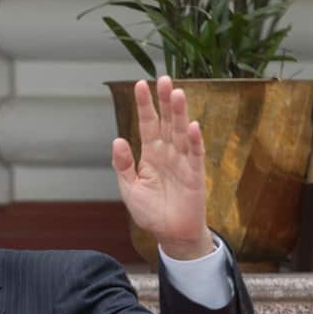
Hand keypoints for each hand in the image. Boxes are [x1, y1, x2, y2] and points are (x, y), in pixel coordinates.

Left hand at [112, 75, 213, 260]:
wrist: (171, 234)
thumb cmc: (151, 212)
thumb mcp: (130, 189)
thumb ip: (123, 166)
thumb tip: (117, 140)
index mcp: (151, 154)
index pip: (148, 125)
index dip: (144, 106)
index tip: (139, 85)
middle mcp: (168, 153)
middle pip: (166, 122)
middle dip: (164, 101)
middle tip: (163, 79)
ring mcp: (183, 161)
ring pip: (181, 132)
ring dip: (179, 113)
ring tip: (176, 93)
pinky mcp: (195, 174)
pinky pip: (195, 154)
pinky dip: (194, 140)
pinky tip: (192, 125)